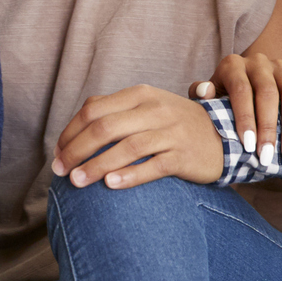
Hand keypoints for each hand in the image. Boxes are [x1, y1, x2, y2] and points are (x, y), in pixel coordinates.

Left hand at [50, 85, 225, 190]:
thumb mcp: (146, 109)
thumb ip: (114, 113)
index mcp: (139, 95)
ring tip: (77, 182)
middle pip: (104, 128)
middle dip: (76, 151)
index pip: (93, 110)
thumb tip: (71, 134)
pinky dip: (129, 175)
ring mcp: (171, 132)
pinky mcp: (184, 155)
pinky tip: (110, 185)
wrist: (224, 137)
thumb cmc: (175, 126)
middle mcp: (154, 109)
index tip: (57, 153)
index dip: (70, 132)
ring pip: (126, 147)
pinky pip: (153, 166)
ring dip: (96, 166)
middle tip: (60, 171)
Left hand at [190, 53, 281, 170]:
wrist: (245, 85)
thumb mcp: (209, 96)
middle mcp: (258, 62)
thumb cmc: (223, 98)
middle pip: (268, 93)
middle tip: (268, 156)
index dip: (246, 118)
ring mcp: (281, 65)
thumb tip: (205, 91)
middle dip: (269, 128)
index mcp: (232, 65)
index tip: (249, 146)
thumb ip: (201, 94)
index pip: (241, 90)